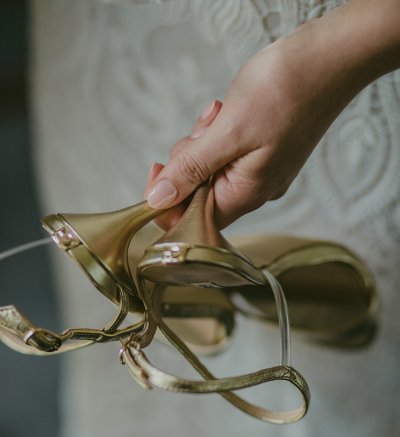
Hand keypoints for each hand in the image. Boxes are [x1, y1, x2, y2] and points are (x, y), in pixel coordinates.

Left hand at [145, 0, 399, 229]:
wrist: (331, 59)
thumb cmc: (286, 92)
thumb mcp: (228, 132)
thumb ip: (191, 169)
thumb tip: (158, 200)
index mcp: (247, 194)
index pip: (193, 220)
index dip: (168, 202)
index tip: (158, 169)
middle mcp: (254, 189)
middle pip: (198, 193)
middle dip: (188, 161)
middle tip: (202, 131)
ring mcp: (261, 170)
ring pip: (209, 168)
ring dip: (202, 141)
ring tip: (218, 114)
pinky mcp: (263, 150)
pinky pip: (225, 151)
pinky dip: (216, 132)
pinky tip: (224, 109)